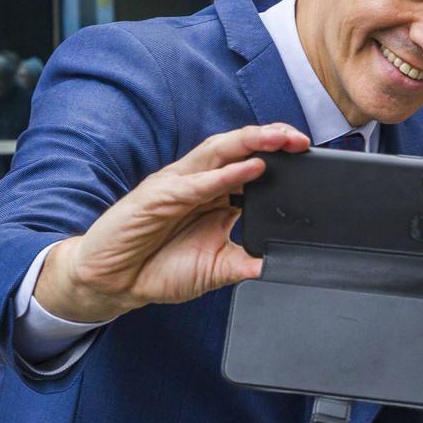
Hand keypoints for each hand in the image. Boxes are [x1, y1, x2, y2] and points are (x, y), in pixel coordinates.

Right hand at [32, 122, 310, 322]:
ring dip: (250, 144)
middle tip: (299, 139)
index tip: (308, 157)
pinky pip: (195, 183)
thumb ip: (246, 263)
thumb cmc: (158, 269)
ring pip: (217, 154)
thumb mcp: (216, 270)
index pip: (251, 167)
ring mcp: (176, 187)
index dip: (278, 158)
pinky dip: (223, 176)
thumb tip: (281, 263)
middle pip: (238, 151)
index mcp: (214, 197)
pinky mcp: (156, 198)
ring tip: (278, 140)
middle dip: (270, 140)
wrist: (114, 283)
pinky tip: (247, 171)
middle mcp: (197, 184)